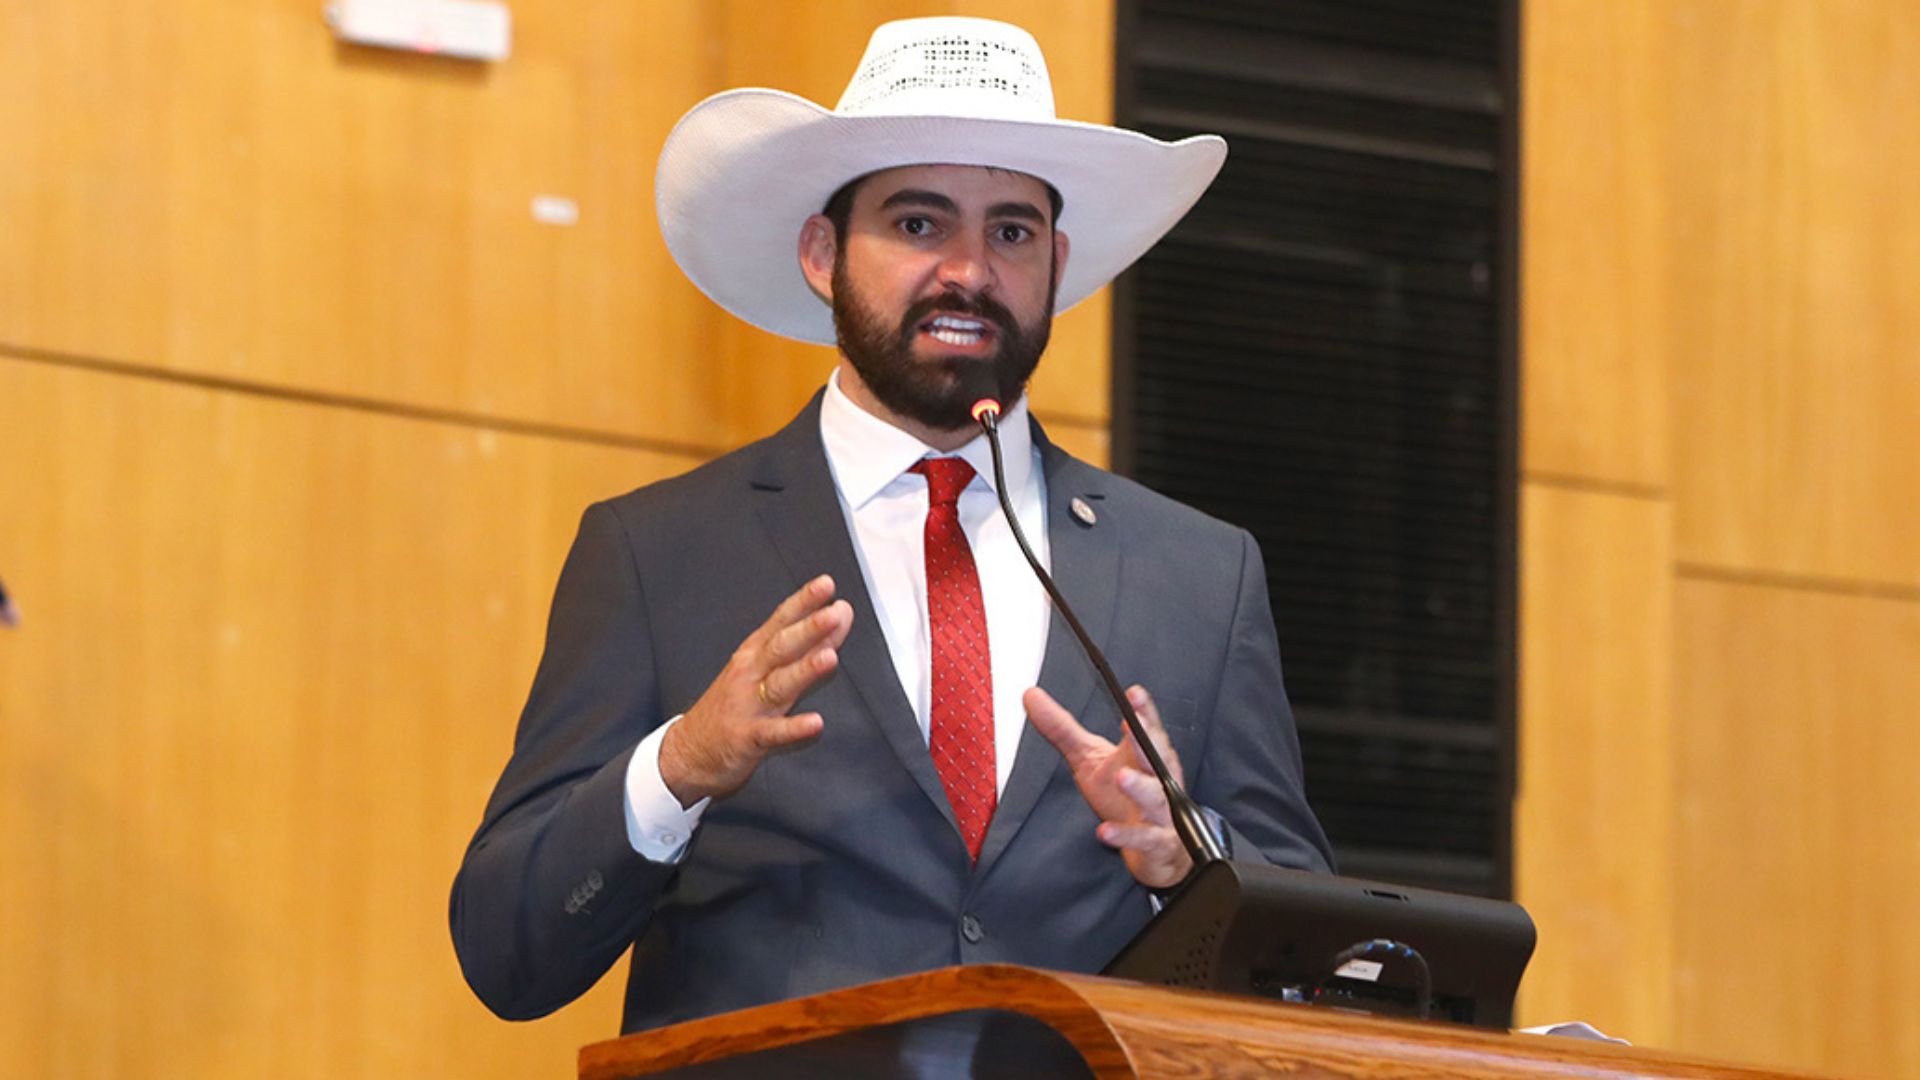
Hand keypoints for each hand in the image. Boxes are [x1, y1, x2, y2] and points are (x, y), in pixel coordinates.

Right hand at [660, 575, 851, 805]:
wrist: (689, 751)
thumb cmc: (733, 705)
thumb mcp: (767, 669)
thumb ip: (807, 644)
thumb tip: (841, 615)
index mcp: (754, 654)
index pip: (781, 621)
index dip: (803, 602)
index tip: (825, 585)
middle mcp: (750, 674)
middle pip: (780, 647)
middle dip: (808, 629)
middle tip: (834, 614)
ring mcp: (747, 705)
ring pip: (778, 684)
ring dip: (804, 671)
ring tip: (829, 658)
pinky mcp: (746, 738)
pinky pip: (772, 733)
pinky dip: (794, 728)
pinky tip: (814, 723)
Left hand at [1024, 684, 1194, 888]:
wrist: (1154, 848)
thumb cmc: (1123, 798)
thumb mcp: (1088, 759)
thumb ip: (1063, 730)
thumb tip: (1031, 696)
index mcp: (1144, 755)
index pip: (1147, 728)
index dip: (1143, 710)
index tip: (1134, 693)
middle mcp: (1158, 779)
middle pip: (1156, 756)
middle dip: (1146, 740)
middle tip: (1132, 724)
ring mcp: (1161, 812)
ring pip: (1155, 796)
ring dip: (1140, 787)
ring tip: (1122, 776)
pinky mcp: (1157, 842)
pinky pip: (1144, 838)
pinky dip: (1126, 835)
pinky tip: (1105, 831)